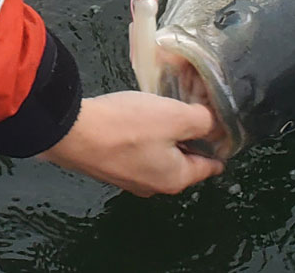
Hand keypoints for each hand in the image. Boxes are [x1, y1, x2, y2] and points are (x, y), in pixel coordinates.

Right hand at [38, 91, 224, 196]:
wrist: (71, 132)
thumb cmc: (127, 127)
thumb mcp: (176, 117)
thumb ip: (203, 121)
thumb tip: (212, 123)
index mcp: (175, 179)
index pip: (210, 167)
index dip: (219, 145)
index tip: (223, 127)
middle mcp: (153, 185)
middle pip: (183, 160)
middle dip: (190, 137)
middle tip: (193, 110)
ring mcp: (128, 178)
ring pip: (159, 155)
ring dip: (165, 135)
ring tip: (165, 109)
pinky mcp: (109, 166)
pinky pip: (137, 151)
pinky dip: (143, 136)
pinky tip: (138, 116)